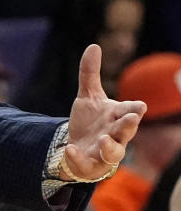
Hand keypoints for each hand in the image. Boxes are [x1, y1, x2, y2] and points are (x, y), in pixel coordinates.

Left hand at [63, 44, 146, 180]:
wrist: (78, 146)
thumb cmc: (91, 120)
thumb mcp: (88, 95)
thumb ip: (89, 73)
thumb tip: (93, 46)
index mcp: (117, 116)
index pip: (131, 111)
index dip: (135, 108)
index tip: (139, 106)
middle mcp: (115, 134)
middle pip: (126, 131)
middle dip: (129, 125)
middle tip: (133, 118)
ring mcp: (104, 151)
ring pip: (113, 152)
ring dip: (109, 147)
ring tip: (102, 139)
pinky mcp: (89, 164)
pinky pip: (86, 164)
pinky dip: (78, 157)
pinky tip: (70, 148)